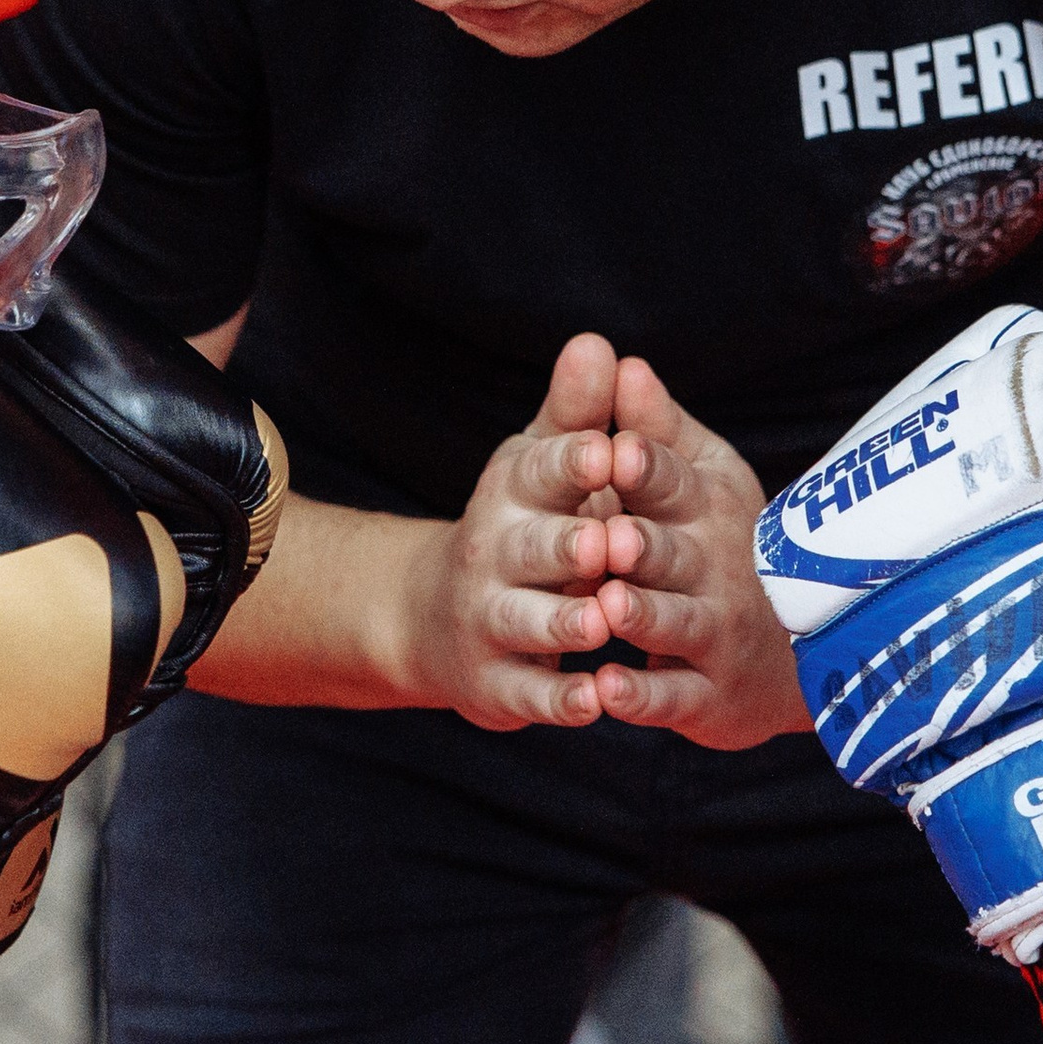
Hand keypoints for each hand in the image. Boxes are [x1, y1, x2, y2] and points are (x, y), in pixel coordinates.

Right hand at [398, 333, 627, 730]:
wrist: (434, 619)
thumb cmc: (520, 526)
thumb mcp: (540, 465)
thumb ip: (576, 412)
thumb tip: (598, 342)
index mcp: (512, 492)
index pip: (540, 470)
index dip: (573, 462)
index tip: (608, 449)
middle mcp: (494, 553)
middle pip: (530, 547)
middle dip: (567, 544)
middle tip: (608, 539)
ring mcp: (491, 620)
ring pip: (529, 620)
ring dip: (566, 621)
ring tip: (603, 620)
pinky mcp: (498, 683)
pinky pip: (530, 693)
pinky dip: (561, 700)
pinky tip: (596, 701)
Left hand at [580, 357, 812, 751]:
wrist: (787, 651)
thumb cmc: (722, 544)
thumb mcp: (699, 478)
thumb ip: (655, 428)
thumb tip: (622, 361)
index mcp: (709, 507)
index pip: (676, 482)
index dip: (648, 468)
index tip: (618, 448)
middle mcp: (717, 568)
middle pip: (673, 554)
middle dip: (644, 546)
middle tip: (612, 536)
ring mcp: (715, 634)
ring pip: (675, 623)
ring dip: (642, 616)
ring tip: (607, 607)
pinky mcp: (707, 696)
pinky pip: (673, 697)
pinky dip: (641, 697)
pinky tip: (605, 689)